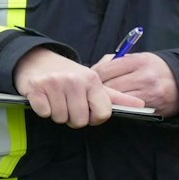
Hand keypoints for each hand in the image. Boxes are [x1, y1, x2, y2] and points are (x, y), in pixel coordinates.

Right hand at [13, 47, 142, 127]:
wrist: (37, 59)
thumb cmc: (69, 75)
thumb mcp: (93, 82)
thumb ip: (116, 97)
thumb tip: (142, 105)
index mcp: (92, 80)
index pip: (102, 114)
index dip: (94, 118)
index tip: (86, 109)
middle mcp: (74, 80)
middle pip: (79, 120)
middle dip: (72, 117)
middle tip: (67, 103)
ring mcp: (54, 83)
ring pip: (61, 118)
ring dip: (57, 113)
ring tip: (55, 99)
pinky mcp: (36, 88)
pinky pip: (44, 113)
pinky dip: (42, 109)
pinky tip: (43, 98)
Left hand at [93, 51, 178, 115]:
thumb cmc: (155, 68)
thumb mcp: (139, 57)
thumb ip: (116, 61)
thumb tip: (93, 69)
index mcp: (138, 61)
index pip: (105, 70)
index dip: (93, 76)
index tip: (89, 79)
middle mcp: (143, 77)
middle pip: (109, 86)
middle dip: (98, 89)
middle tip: (91, 91)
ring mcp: (148, 94)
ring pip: (117, 99)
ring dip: (107, 100)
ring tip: (101, 98)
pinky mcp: (151, 107)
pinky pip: (128, 109)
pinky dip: (120, 107)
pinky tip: (116, 104)